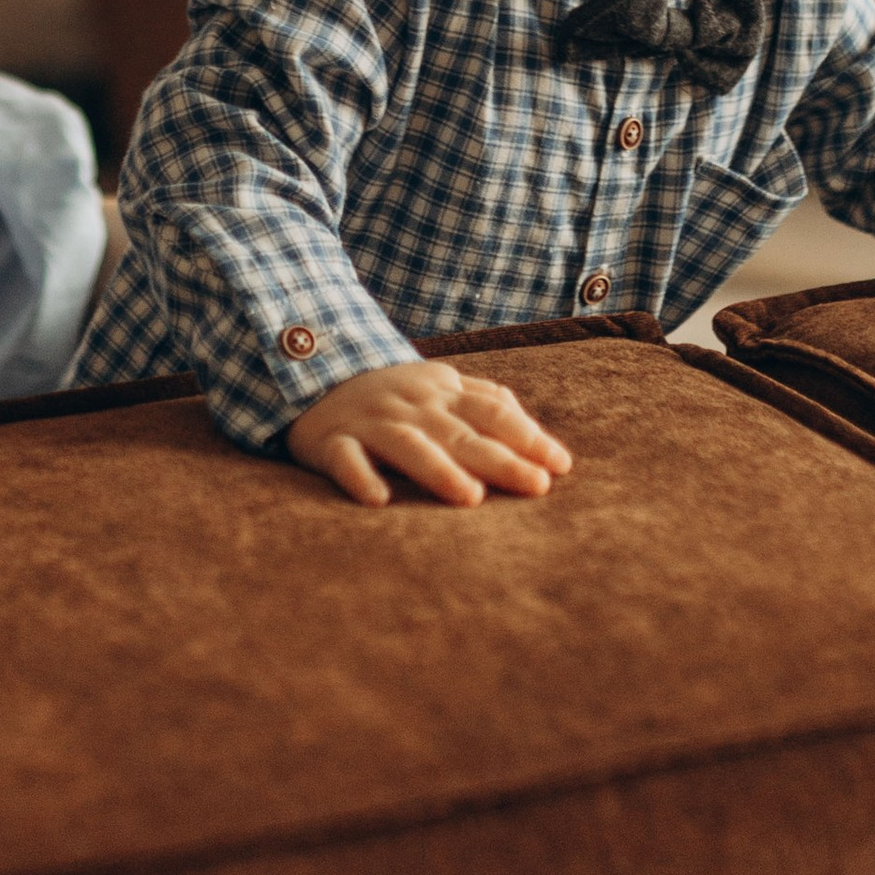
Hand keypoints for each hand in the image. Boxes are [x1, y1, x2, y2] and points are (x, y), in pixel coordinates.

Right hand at [288, 360, 573, 509]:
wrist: (313, 374)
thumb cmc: (394, 395)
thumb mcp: (442, 388)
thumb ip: (488, 403)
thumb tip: (541, 438)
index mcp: (442, 391)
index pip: (493, 411)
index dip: (528, 436)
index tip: (561, 466)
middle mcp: (412, 405)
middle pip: (460, 433)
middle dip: (500, 460)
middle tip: (536, 486)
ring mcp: (371, 422)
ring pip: (408, 445)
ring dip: (438, 469)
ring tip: (470, 497)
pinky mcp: (331, 441)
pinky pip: (345, 459)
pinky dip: (359, 477)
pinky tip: (377, 500)